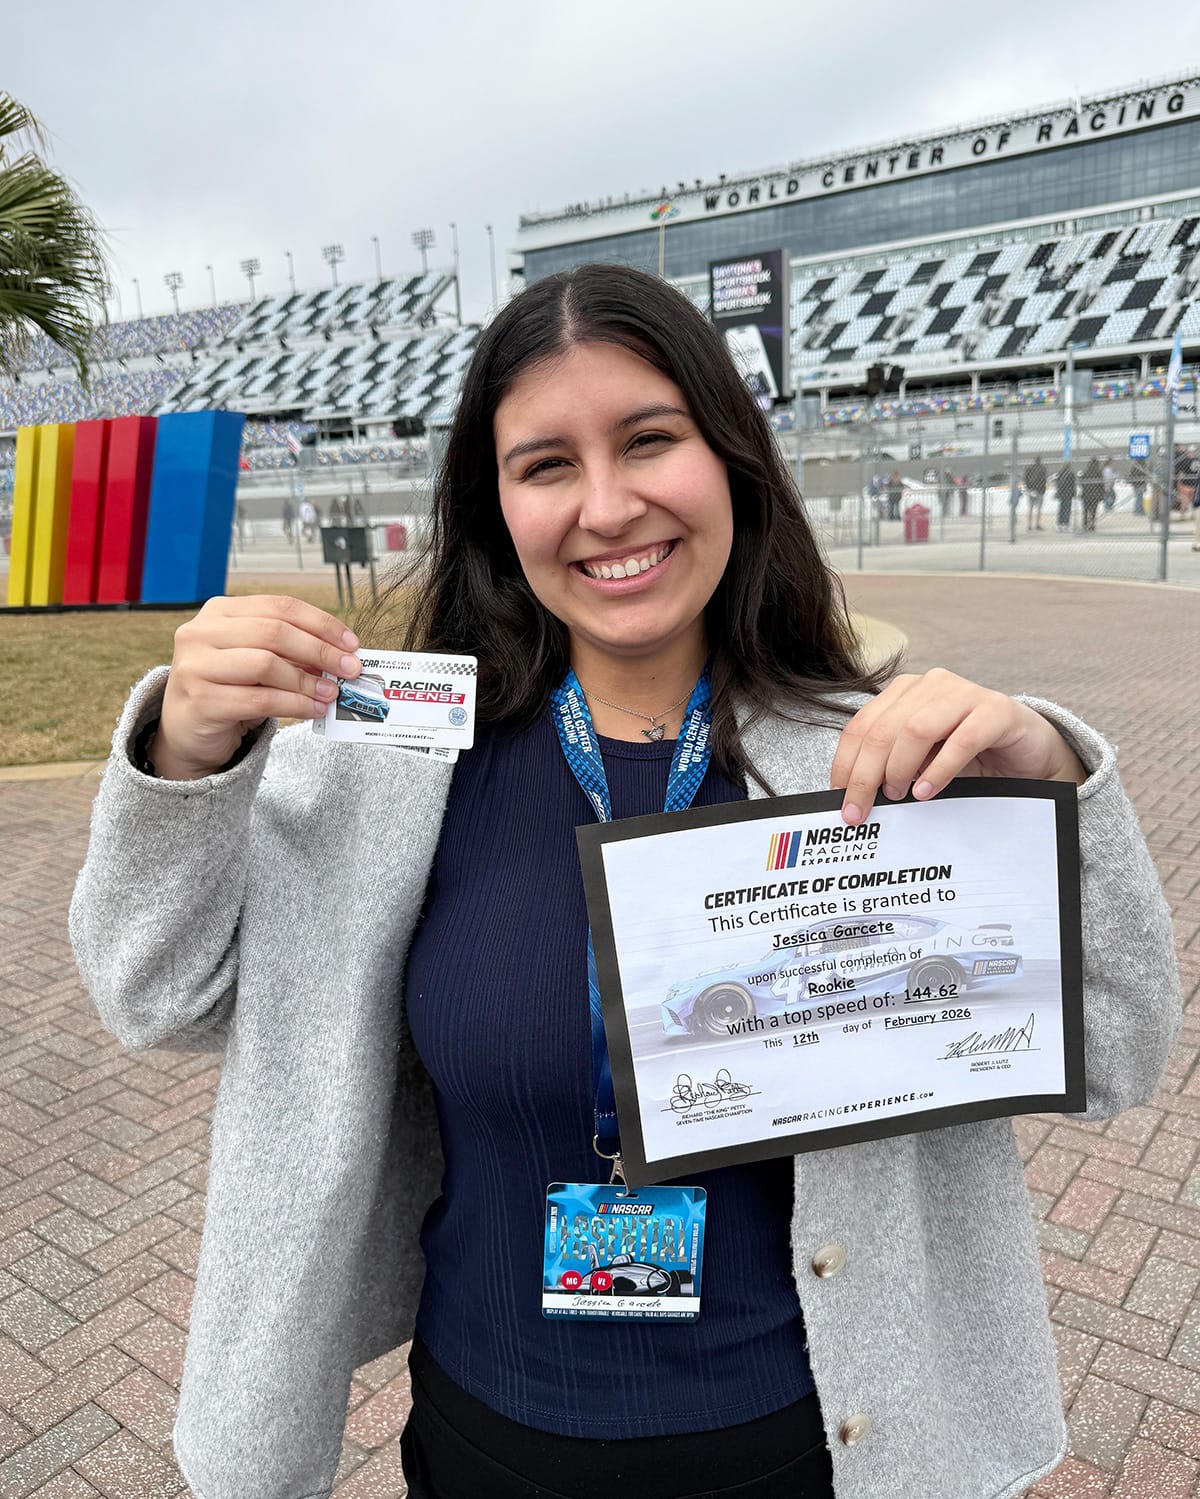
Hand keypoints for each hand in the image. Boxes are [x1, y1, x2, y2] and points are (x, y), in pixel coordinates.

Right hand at [150, 595, 360, 779]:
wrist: (188, 729)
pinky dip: (294, 705)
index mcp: (219, 611)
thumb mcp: (259, 661)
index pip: (280, 607)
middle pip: (275, 632)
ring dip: (307, 681)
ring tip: (331, 693)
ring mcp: (195, 665)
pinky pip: (259, 700)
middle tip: (350, 669)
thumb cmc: (230, 688)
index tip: (351, 644)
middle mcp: (201, 632)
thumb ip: (291, 652)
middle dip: (320, 651)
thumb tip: (341, 656)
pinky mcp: (200, 700)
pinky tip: (313, 710)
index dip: (322, 623)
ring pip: (266, 665)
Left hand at [830, 668, 1086, 824]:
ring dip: (900, 768)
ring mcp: (964, 693)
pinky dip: (939, 769)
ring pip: (916, 729)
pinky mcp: (997, 710)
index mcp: (904, 692)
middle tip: (860, 811)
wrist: (1028, 752)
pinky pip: (961, 739)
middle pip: (883, 730)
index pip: (861, 726)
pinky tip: (927, 792)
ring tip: (898, 796)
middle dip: (865, 775)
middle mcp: (930, 685)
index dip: (846, 764)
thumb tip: (854, 798)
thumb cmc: (970, 756)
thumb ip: (891, 766)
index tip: (840, 800)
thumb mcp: (921, 760)